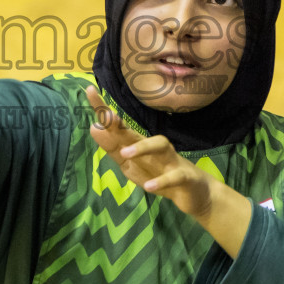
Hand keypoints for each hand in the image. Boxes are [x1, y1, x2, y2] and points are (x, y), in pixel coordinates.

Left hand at [84, 84, 215, 219]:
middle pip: (135, 132)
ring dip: (142, 148)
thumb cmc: (158, 173)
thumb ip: (113, 148)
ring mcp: (170, 160)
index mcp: (139, 145)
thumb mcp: (130, 164)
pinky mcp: (184, 177)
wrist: (194, 192)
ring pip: (159, 145)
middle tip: (107, 117)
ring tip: (126, 153)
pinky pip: (174, 177)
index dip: (104, 111)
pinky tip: (149, 186)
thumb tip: (93, 126)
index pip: (119, 127)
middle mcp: (154, 147)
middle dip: (120, 125)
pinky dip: (162, 181)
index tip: (89, 91)